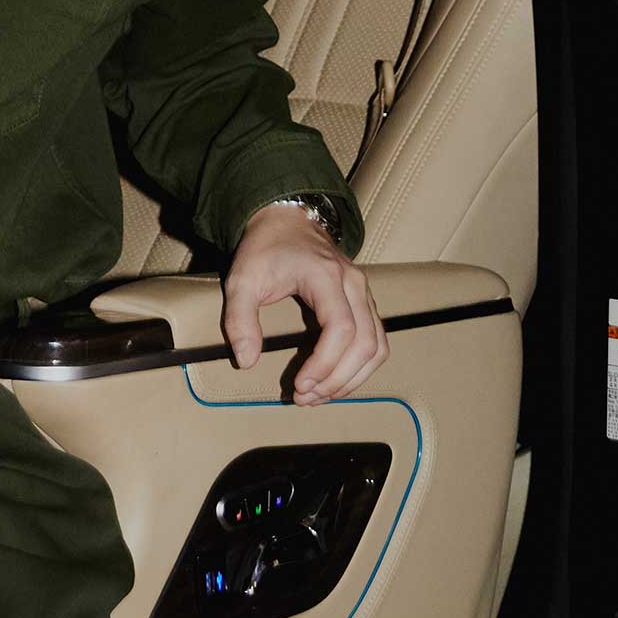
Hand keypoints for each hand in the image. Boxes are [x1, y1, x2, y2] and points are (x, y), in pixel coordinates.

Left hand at [221, 204, 387, 403]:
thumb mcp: (241, 279)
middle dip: (337, 379)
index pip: (342, 328)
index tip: (300, 385)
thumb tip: (246, 361)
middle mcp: (353, 285)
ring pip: (377, 346)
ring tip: (319, 395)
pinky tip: (335, 381)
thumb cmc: (265, 249)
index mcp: (326, 277)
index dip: (325, 364)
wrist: (287, 220)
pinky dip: (360, 367)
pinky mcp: (364, 303)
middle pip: (366, 343)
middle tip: (305, 398)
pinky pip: (375, 341)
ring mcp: (363, 293)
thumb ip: (239, 319)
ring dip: (352, 378)